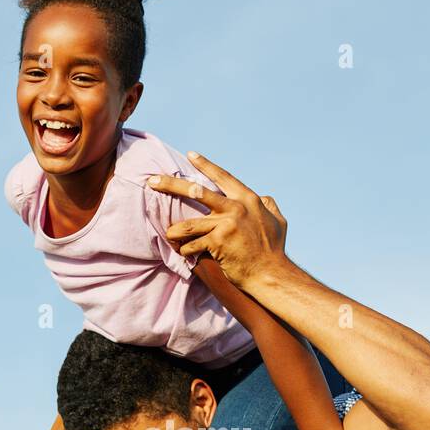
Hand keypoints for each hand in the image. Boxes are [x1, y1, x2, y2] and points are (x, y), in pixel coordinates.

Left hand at [147, 151, 287, 289]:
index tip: (190, 155)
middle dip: (170, 184)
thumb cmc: (274, 249)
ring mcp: (225, 224)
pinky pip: (193, 244)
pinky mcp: (217, 242)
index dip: (205, 165)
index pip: (222, 177)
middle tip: (151, 181)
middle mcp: (235, 207)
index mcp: (248, 199)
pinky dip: (187, 250)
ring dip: (175, 230)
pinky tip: (185, 254)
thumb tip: (264, 197)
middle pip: (195, 191)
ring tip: (168, 234)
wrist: (271, 273)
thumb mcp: (277, 220)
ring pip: (188, 224)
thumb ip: (268, 205)